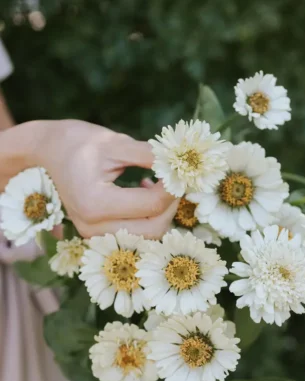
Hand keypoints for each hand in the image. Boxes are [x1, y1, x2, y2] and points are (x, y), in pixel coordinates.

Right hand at [32, 120, 177, 238]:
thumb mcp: (115, 143)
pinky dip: (148, 218)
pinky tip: (143, 193)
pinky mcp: (98, 234)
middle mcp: (93, 226)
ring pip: (147, 236)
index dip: (173, 187)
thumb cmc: (78, 142)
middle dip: (170, 205)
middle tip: (173, 181)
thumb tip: (179, 166)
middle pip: (153, 229)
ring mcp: (94, 234)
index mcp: (95, 203)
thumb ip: (150, 156)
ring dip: (160, 213)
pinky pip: (135, 234)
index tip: (178, 169)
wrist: (47, 152)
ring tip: (154, 184)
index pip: (152, 204)